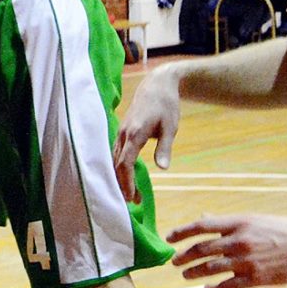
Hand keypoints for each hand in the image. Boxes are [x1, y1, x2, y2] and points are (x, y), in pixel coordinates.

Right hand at [112, 66, 181, 200]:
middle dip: (123, 184)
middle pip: (117, 164)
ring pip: (115, 160)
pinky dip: (121, 167)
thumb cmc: (166, 105)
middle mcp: (123, 134)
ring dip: (122, 177)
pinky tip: (129, 177)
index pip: (125, 163)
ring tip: (132, 194)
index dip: (126, 182)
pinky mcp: (122, 131)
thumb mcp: (171, 127)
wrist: (157, 84)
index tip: (131, 197)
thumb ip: (165, 148)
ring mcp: (120, 132)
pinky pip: (117, 153)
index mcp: (134, 133)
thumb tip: (163, 168)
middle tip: (133, 202)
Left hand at [168, 214, 286, 287]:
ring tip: (185, 275)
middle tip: (174, 261)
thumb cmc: (286, 230)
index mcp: (240, 222)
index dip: (182, 232)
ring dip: (194, 272)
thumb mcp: (257, 219)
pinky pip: (228, 286)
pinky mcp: (256, 278)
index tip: (169, 237)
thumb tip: (204, 219)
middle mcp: (240, 241)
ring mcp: (247, 261)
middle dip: (184, 256)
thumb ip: (229, 222)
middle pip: (202, 249)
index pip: (202, 225)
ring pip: (211, 268)